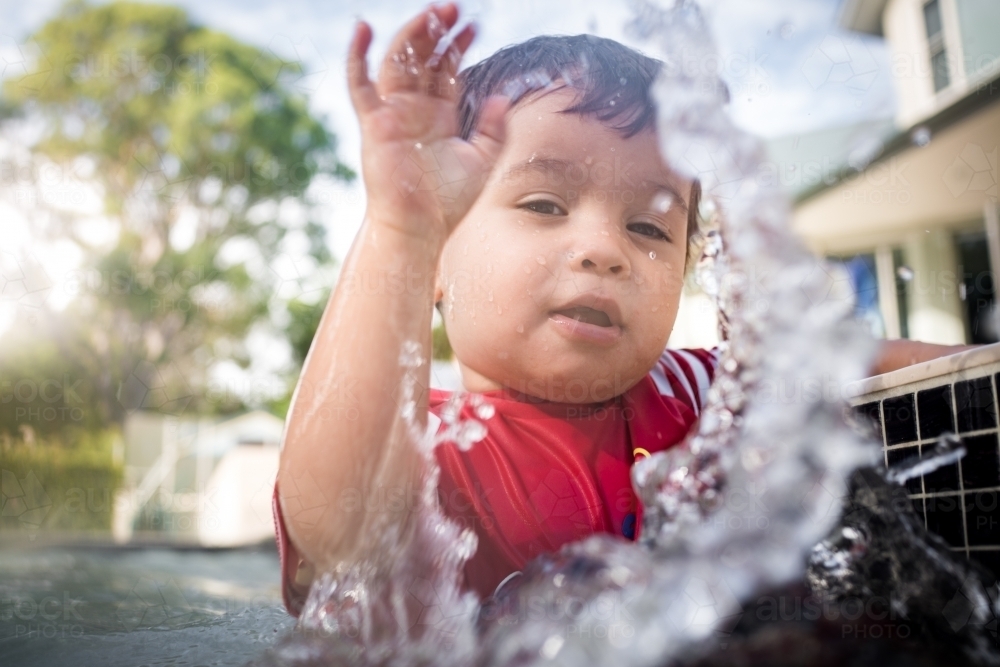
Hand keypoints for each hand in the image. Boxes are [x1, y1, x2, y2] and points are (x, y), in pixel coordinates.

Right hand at [348, 4, 507, 243]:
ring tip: (432, 12)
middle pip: (422, 58)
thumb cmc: (447, 201)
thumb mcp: (481, 161)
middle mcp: (413, 110)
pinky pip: (359, 84)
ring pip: (398, 62)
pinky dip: (357, 55)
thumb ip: (493, 129)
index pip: (445, 69)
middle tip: (452, 7)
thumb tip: (503, 98)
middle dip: (436, 30)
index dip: (457, 45)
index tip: (473, 26)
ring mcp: (392, 113)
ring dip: (412, 34)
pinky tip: (363, 28)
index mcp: (438, 115)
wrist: (420, 227)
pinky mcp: (373, 122)